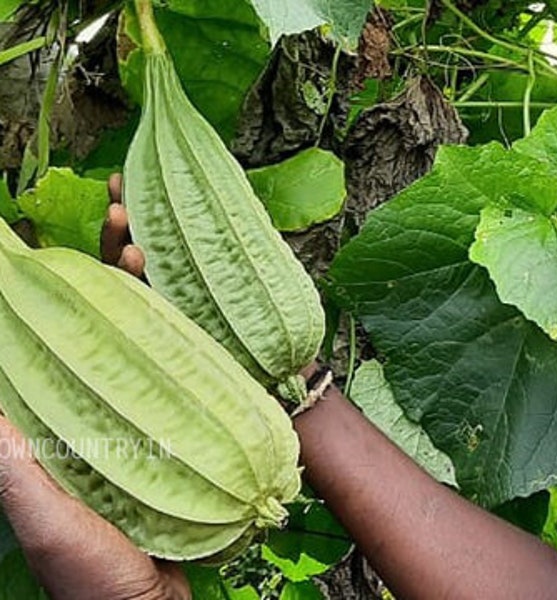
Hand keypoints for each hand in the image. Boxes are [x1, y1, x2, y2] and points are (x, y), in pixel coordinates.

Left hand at [0, 174, 189, 599]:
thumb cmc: (95, 574)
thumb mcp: (54, 525)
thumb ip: (21, 475)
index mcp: (59, 416)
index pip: (54, 335)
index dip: (52, 288)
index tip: (47, 240)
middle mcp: (97, 399)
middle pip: (97, 318)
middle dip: (99, 263)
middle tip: (113, 212)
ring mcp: (139, 407)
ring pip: (137, 330)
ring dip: (137, 282)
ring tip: (143, 240)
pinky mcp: (178, 419)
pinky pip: (176, 364)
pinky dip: (178, 327)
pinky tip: (182, 299)